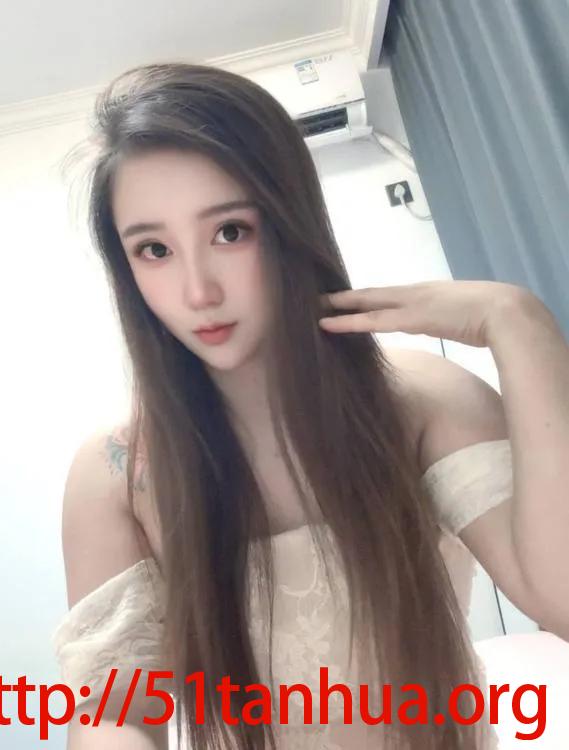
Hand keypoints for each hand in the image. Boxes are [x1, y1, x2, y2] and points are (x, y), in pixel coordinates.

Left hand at [318, 280, 532, 347]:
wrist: (505, 311)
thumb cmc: (489, 315)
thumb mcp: (459, 314)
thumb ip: (442, 317)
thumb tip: (437, 323)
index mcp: (424, 292)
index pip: (385, 293)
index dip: (363, 295)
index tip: (341, 297)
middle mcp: (413, 293)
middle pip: (370, 294)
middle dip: (342, 296)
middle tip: (314, 297)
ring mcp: (411, 303)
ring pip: (366, 304)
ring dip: (339, 307)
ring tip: (313, 308)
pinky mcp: (412, 318)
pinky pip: (372, 322)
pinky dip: (349, 322)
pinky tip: (329, 324)